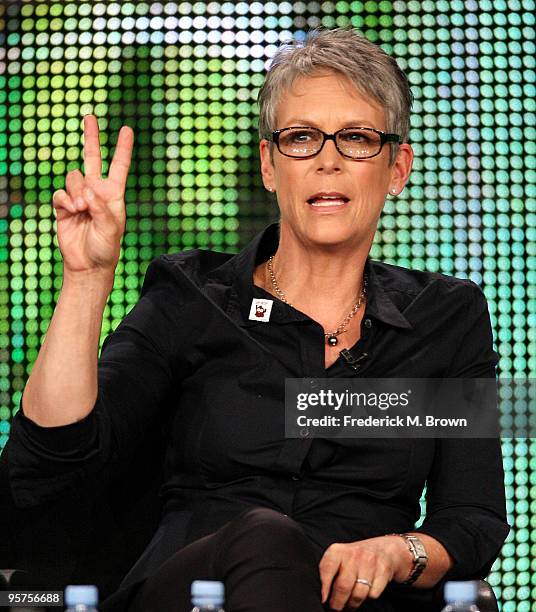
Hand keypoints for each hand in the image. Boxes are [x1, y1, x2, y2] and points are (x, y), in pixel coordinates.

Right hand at [52, 115, 133, 276]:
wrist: (88, 264)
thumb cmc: (106, 247)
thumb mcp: (112, 228)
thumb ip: (101, 208)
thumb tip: (86, 191)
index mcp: (114, 194)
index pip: (119, 166)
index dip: (123, 148)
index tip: (126, 129)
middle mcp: (96, 192)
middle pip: (92, 158)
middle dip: (91, 138)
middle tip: (90, 117)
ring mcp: (79, 197)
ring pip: (73, 178)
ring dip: (76, 191)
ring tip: (81, 209)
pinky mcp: (64, 206)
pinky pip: (60, 193)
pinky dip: (65, 200)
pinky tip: (72, 211)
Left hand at [319, 535, 410, 609]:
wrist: (383, 549)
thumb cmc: (355, 557)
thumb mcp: (339, 557)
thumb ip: (328, 571)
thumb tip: (324, 594)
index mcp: (338, 550)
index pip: (327, 568)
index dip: (325, 586)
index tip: (324, 599)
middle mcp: (353, 554)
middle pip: (343, 586)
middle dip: (338, 603)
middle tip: (336, 608)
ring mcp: (369, 562)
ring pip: (358, 593)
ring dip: (352, 604)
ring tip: (349, 605)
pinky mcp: (383, 571)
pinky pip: (372, 594)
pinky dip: (367, 598)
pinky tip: (364, 594)